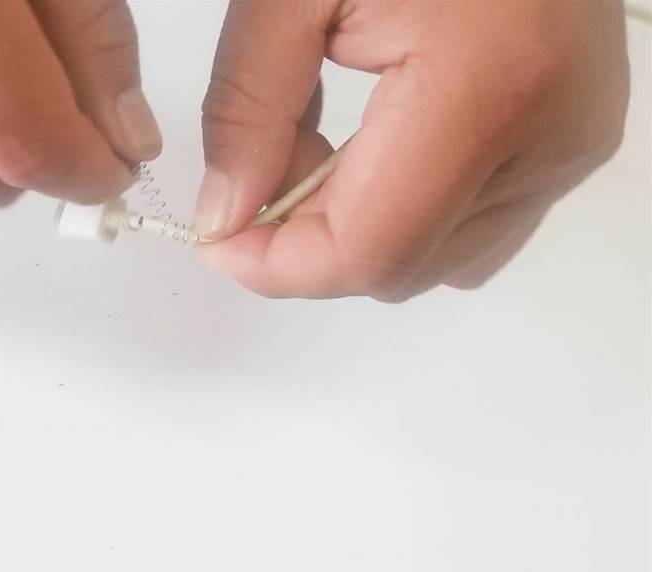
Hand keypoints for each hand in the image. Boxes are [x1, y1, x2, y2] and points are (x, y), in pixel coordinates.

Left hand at [193, 0, 629, 300]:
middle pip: (399, 267)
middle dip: (307, 238)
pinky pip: (473, 226)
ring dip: (355, 226)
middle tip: (262, 157)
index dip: (276, 268)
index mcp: (486, 86)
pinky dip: (404, 208)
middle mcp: (551, 138)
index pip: (370, 252)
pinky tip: (375, 139)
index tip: (215, 237)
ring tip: (321, 136)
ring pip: (436, 260)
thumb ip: (248, 103)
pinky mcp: (575, 140)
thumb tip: (223, 217)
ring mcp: (571, 144)